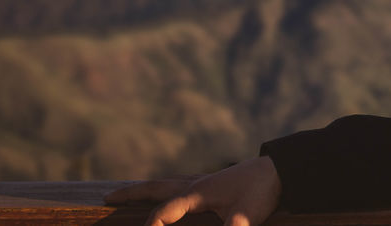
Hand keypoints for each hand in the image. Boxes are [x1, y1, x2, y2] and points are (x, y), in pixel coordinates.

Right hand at [103, 155, 281, 225]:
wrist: (282, 169)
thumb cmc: (261, 192)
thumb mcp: (244, 219)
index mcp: (197, 192)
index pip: (165, 211)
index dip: (151, 225)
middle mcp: (196, 184)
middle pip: (157, 187)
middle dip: (133, 194)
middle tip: (108, 198)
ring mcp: (205, 181)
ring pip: (168, 183)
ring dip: (149, 189)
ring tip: (131, 193)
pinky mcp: (215, 183)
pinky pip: (182, 186)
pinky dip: (168, 190)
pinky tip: (170, 196)